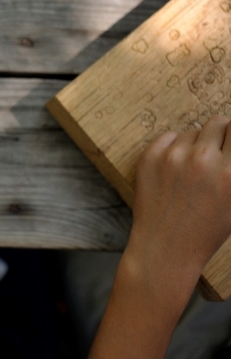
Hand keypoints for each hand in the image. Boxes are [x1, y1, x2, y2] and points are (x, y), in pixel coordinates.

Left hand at [128, 115, 230, 284]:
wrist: (166, 246)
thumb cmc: (207, 228)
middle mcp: (203, 160)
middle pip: (217, 123)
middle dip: (218, 135)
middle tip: (214, 152)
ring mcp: (173, 157)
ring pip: (192, 131)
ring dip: (195, 144)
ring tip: (192, 171)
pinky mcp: (150, 157)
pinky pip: (168, 136)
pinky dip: (172, 147)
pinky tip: (174, 170)